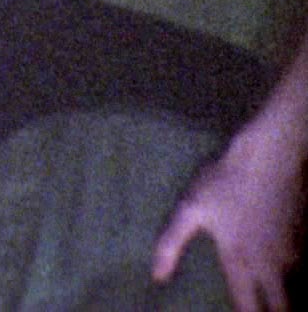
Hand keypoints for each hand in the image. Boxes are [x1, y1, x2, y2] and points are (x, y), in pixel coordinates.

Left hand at [152, 124, 303, 310]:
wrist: (268, 154)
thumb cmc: (223, 179)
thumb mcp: (188, 208)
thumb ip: (170, 244)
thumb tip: (157, 277)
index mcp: (239, 260)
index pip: (247, 308)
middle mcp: (272, 266)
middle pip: (282, 308)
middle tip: (266, 309)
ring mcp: (296, 255)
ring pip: (301, 294)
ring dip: (290, 302)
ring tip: (280, 301)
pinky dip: (303, 282)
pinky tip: (293, 283)